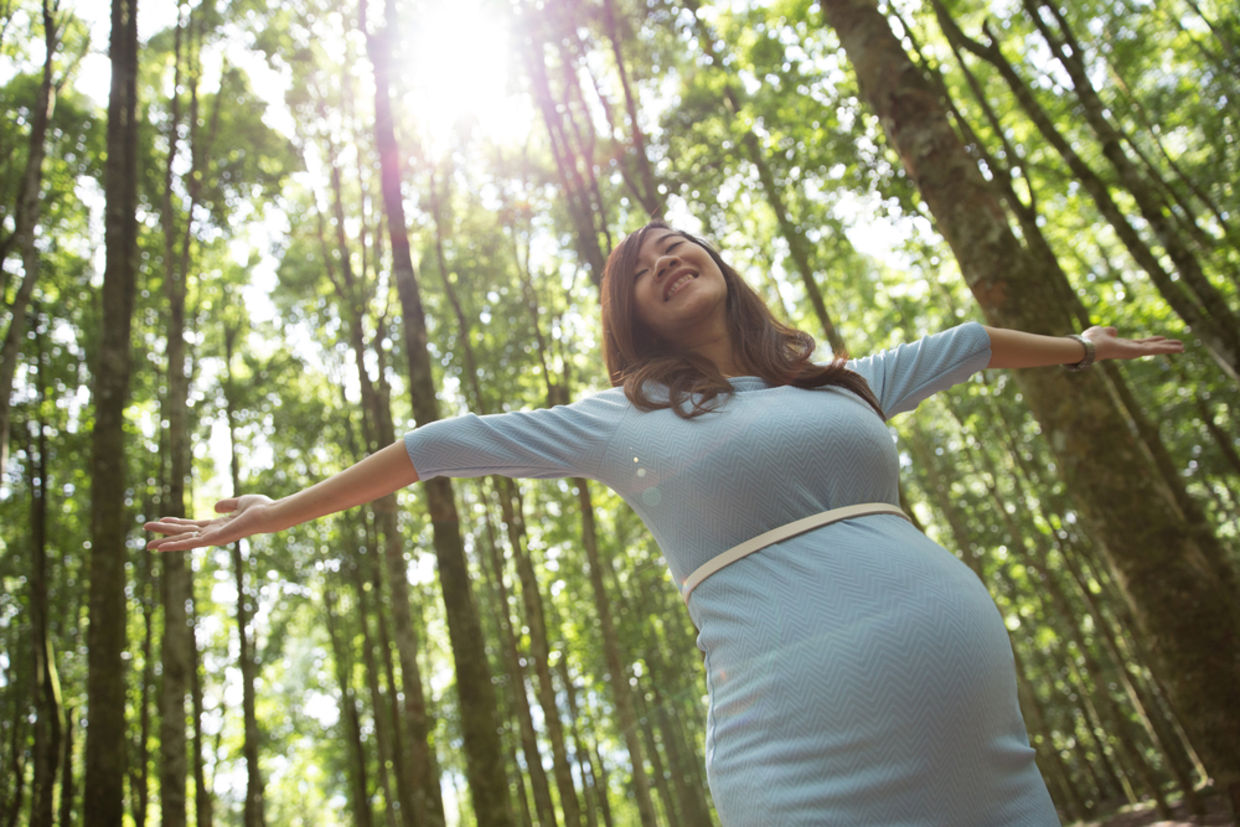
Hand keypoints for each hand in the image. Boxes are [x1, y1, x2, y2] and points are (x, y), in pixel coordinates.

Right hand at [144, 494, 278, 551]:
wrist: (268, 514)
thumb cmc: (259, 508)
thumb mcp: (240, 502)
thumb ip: (227, 505)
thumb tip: (215, 507)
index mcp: (218, 526)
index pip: (192, 526)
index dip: (177, 524)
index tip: (161, 520)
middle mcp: (213, 534)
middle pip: (184, 534)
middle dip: (165, 534)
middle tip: (147, 534)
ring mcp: (213, 538)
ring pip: (184, 540)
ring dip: (166, 542)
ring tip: (148, 544)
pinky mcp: (214, 539)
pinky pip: (191, 543)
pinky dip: (176, 545)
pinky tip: (162, 547)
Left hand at [1082, 325, 1183, 361]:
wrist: (1089, 346)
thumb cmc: (1091, 340)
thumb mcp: (1101, 332)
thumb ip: (1108, 331)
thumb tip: (1113, 330)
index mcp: (1123, 345)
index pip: (1141, 343)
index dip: (1152, 340)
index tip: (1162, 338)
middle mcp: (1131, 350)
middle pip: (1152, 347)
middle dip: (1165, 346)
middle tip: (1179, 345)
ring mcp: (1135, 352)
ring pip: (1156, 349)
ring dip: (1170, 348)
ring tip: (1183, 347)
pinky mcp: (1138, 352)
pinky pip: (1156, 350)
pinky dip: (1169, 349)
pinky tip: (1180, 348)